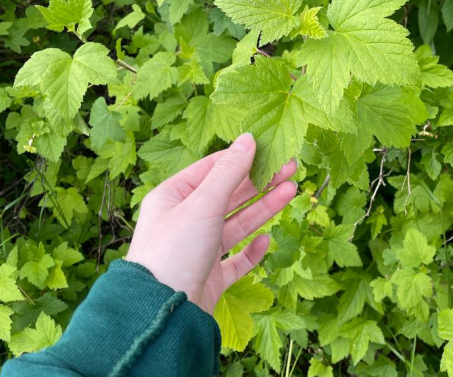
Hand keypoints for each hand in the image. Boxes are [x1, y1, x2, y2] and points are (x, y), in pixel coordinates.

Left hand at [125, 133, 296, 313]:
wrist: (162, 313)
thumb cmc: (173, 251)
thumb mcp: (203, 204)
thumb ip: (229, 173)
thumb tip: (248, 139)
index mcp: (172, 199)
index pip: (211, 169)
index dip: (241, 158)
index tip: (270, 148)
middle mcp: (184, 222)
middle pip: (228, 196)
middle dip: (259, 182)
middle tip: (291, 167)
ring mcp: (198, 251)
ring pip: (236, 225)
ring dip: (263, 208)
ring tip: (291, 191)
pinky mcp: (210, 277)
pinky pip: (236, 260)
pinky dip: (252, 250)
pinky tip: (266, 240)